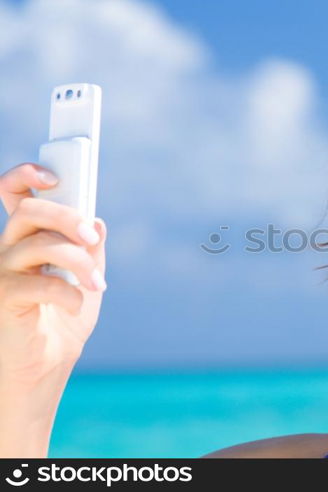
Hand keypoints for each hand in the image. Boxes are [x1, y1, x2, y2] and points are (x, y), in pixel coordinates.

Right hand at [0, 163, 106, 386]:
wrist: (44, 374)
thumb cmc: (62, 326)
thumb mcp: (87, 283)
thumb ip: (91, 252)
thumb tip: (97, 222)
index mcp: (27, 242)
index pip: (15, 198)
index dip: (25, 177)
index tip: (52, 174)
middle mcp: (7, 251)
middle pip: (29, 211)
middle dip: (67, 216)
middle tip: (90, 236)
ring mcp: (2, 274)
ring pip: (39, 244)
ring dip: (79, 261)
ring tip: (97, 284)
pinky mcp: (3, 299)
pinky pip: (38, 282)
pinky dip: (67, 291)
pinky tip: (76, 304)